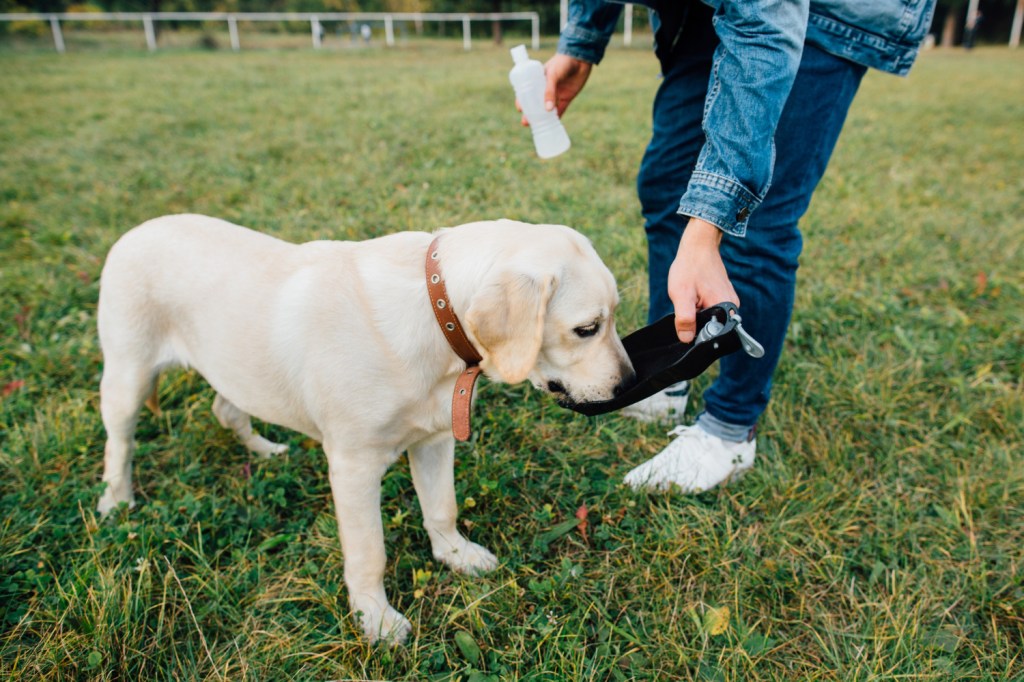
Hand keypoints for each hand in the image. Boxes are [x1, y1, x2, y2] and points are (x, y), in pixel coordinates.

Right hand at [517, 53, 592, 125]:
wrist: (580, 59)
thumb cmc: (563, 62)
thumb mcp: (553, 75)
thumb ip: (550, 91)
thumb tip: (546, 110)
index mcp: (538, 81)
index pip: (527, 92)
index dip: (522, 101)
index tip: (520, 108)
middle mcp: (546, 89)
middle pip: (535, 104)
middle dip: (530, 113)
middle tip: (526, 122)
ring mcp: (556, 94)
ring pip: (547, 109)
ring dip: (542, 118)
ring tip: (536, 126)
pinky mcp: (566, 98)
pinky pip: (560, 110)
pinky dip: (556, 118)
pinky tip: (551, 126)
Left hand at [668, 218, 739, 342]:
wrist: (698, 246)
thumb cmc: (690, 267)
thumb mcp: (682, 294)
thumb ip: (685, 319)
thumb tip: (687, 339)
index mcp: (725, 308)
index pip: (714, 336)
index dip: (697, 336)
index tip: (686, 324)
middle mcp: (732, 307)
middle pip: (712, 328)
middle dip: (696, 323)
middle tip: (688, 303)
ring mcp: (729, 301)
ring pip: (710, 319)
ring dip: (697, 313)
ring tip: (691, 296)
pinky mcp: (724, 297)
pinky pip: (711, 310)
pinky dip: (700, 306)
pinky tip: (695, 294)